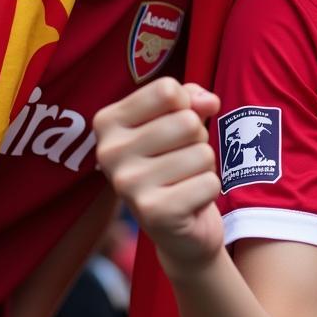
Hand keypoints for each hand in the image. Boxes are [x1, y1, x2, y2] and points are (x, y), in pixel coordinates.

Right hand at [94, 78, 223, 279]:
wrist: (176, 226)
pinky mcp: (153, 213)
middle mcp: (108, 152)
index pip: (166, 90)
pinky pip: (209, 182)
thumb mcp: (179, 118)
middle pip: (187, 121)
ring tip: (183, 179)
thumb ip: (192, 98)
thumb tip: (208, 102)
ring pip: (202, 152)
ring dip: (203, 166)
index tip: (174, 124)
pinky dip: (208, 190)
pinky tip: (188, 201)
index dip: (185, 104)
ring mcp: (128, 185)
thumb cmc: (175, 159)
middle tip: (181, 159)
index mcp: (107, 122)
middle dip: (197, 139)